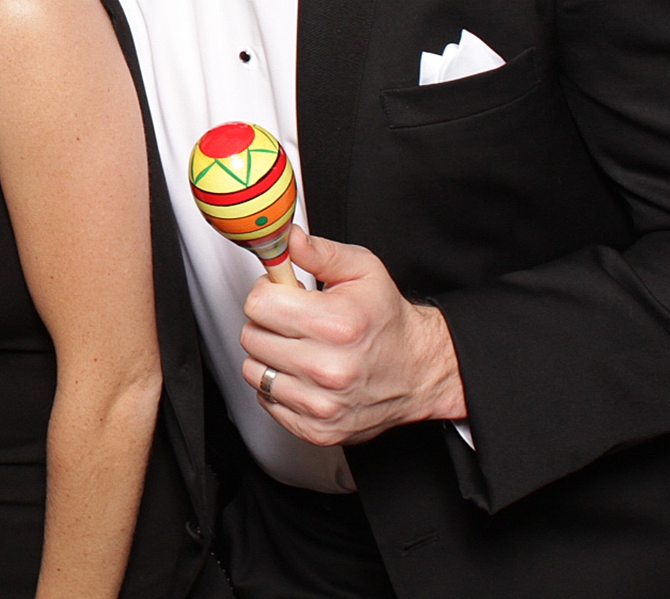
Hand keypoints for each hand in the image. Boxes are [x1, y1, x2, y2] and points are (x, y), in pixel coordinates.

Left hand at [238, 227, 466, 445]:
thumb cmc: (388, 321)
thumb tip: (288, 240)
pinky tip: (302, 374)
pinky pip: (265, 399)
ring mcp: (321, 404)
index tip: (284, 294)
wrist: (418, 371)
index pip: (259, 304)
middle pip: (252, 336)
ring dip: (269, 356)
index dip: (267, 292)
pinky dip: (278, 385)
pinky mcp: (316, 429)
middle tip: (294, 321)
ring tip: (298, 347)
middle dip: (267, 323)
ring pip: (253, 370)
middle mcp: (328, 369)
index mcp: (337, 324)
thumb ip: (321, 252)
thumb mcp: (364, 271)